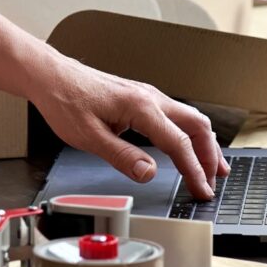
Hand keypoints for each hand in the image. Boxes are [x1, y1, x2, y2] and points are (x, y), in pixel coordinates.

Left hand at [30, 60, 229, 200]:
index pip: (179, 144)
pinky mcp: (141, 97)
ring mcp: (147, 95)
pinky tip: (188, 144)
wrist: (51, 76)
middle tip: (215, 181)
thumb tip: (148, 173)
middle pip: (197, 126)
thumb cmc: (65, 100)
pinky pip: (177, 115)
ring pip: (190, 118)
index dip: (194, 170)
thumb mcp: (89, 138)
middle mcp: (150, 97)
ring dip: (205, 143)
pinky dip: (190, 133)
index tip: (202, 190)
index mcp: (140, 107)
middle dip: (210, 155)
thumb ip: (121, 157)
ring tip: (213, 165)